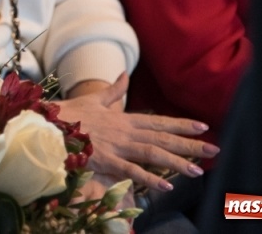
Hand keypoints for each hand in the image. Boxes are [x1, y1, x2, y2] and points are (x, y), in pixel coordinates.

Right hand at [52, 74, 217, 193]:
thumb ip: (113, 90)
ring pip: (153, 153)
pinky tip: (166, 186)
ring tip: (199, 170)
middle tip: (214, 149)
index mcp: (123, 118)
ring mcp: (116, 146)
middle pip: (162, 138)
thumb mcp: (93, 98)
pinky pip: (131, 170)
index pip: (158, 121)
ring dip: (177, 162)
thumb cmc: (68, 113)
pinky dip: (149, 178)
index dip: (181, 124)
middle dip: (189, 144)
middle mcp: (125, 131)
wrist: (47, 123)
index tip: (203, 126)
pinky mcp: (105, 160)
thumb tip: (125, 75)